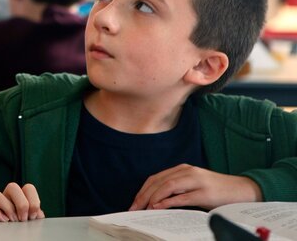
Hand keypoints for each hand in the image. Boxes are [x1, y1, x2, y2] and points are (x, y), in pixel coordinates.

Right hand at [0, 182, 44, 221]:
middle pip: (12, 186)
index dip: (33, 200)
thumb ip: (34, 216)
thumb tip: (39, 214)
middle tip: (23, 219)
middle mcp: (5, 197)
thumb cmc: (15, 229)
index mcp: (19, 198)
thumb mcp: (28, 223)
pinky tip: (2, 221)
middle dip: (21, 203)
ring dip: (6, 207)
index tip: (33, 216)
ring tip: (12, 221)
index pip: (28, 188)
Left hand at [130, 164, 262, 210]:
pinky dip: (168, 202)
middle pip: (158, 181)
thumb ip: (177, 190)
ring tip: (143, 209)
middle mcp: (187, 171)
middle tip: (134, 208)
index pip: (155, 178)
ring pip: (167, 186)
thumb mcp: (194, 186)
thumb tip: (156, 202)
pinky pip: (182, 197)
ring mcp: (196, 181)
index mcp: (182, 169)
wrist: (243, 189)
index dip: (142, 190)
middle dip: (143, 196)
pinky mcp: (204, 193)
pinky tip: (159, 207)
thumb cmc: (217, 190)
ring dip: (152, 198)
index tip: (134, 203)